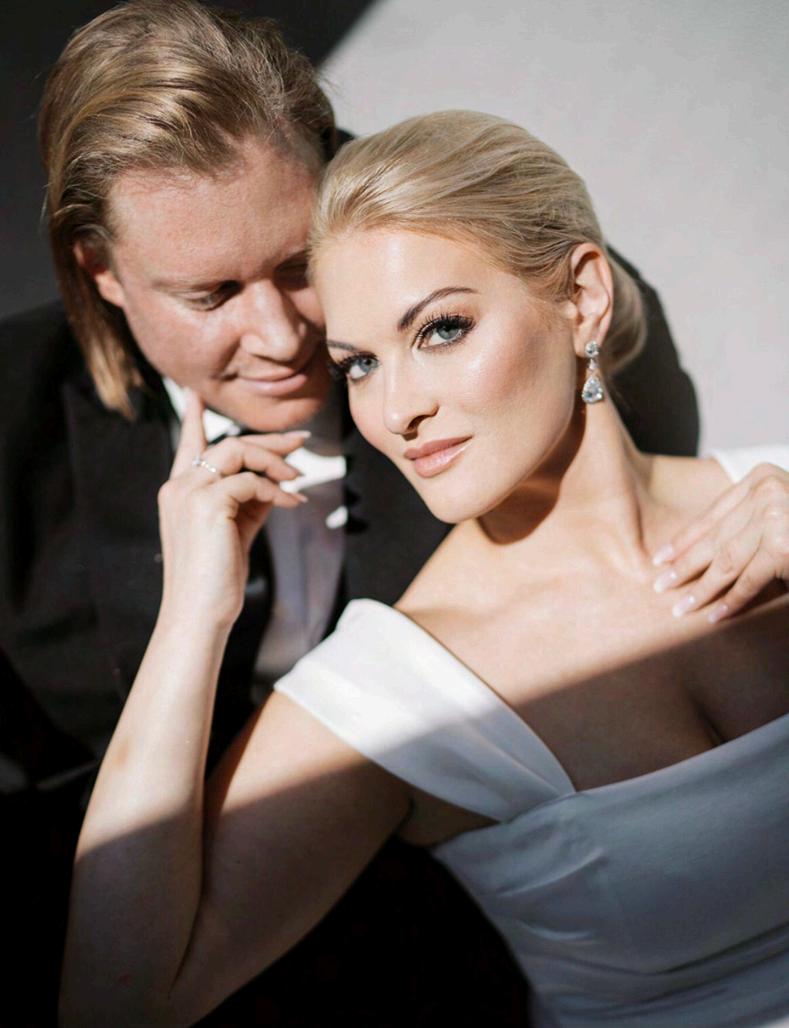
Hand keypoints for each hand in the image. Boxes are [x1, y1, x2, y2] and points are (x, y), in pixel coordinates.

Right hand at [159, 390, 308, 626]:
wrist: (200, 613)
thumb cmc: (217, 578)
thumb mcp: (235, 529)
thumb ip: (249, 500)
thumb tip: (277, 478)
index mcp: (178, 492)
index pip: (187, 445)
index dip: (193, 419)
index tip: (194, 395)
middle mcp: (178, 487)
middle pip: (227, 444)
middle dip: (267, 441)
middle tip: (300, 440)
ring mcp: (188, 493)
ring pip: (237, 452)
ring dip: (274, 461)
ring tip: (297, 478)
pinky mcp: (207, 505)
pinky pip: (251, 481)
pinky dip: (276, 489)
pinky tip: (292, 503)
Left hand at [652, 462, 788, 622]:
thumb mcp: (777, 516)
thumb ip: (747, 524)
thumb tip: (696, 552)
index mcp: (762, 477)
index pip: (713, 515)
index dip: (684, 540)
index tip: (660, 558)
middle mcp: (767, 490)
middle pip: (715, 537)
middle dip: (684, 566)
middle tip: (659, 586)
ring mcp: (777, 515)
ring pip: (726, 561)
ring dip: (701, 589)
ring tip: (679, 608)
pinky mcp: (782, 545)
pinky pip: (748, 580)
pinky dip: (730, 601)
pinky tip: (713, 617)